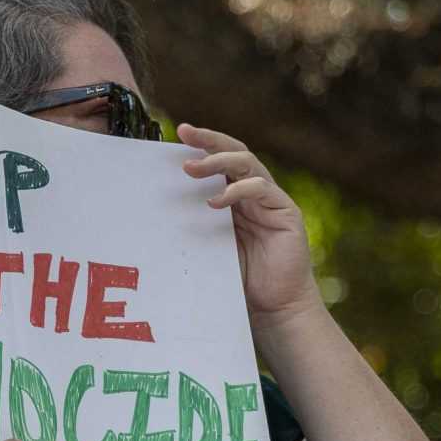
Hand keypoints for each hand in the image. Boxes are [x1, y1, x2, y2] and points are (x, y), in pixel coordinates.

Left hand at [179, 125, 318, 330]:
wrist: (274, 307)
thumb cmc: (240, 279)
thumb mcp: (208, 247)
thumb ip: (194, 225)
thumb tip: (154, 210)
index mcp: (236, 196)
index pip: (219, 161)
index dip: (200, 145)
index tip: (175, 135)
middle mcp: (254, 192)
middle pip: (234, 152)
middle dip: (209, 140)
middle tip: (185, 133)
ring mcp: (271, 199)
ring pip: (247, 163)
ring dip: (218, 161)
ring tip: (192, 168)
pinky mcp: (286, 211)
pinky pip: (261, 188)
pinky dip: (237, 190)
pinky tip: (216, 202)